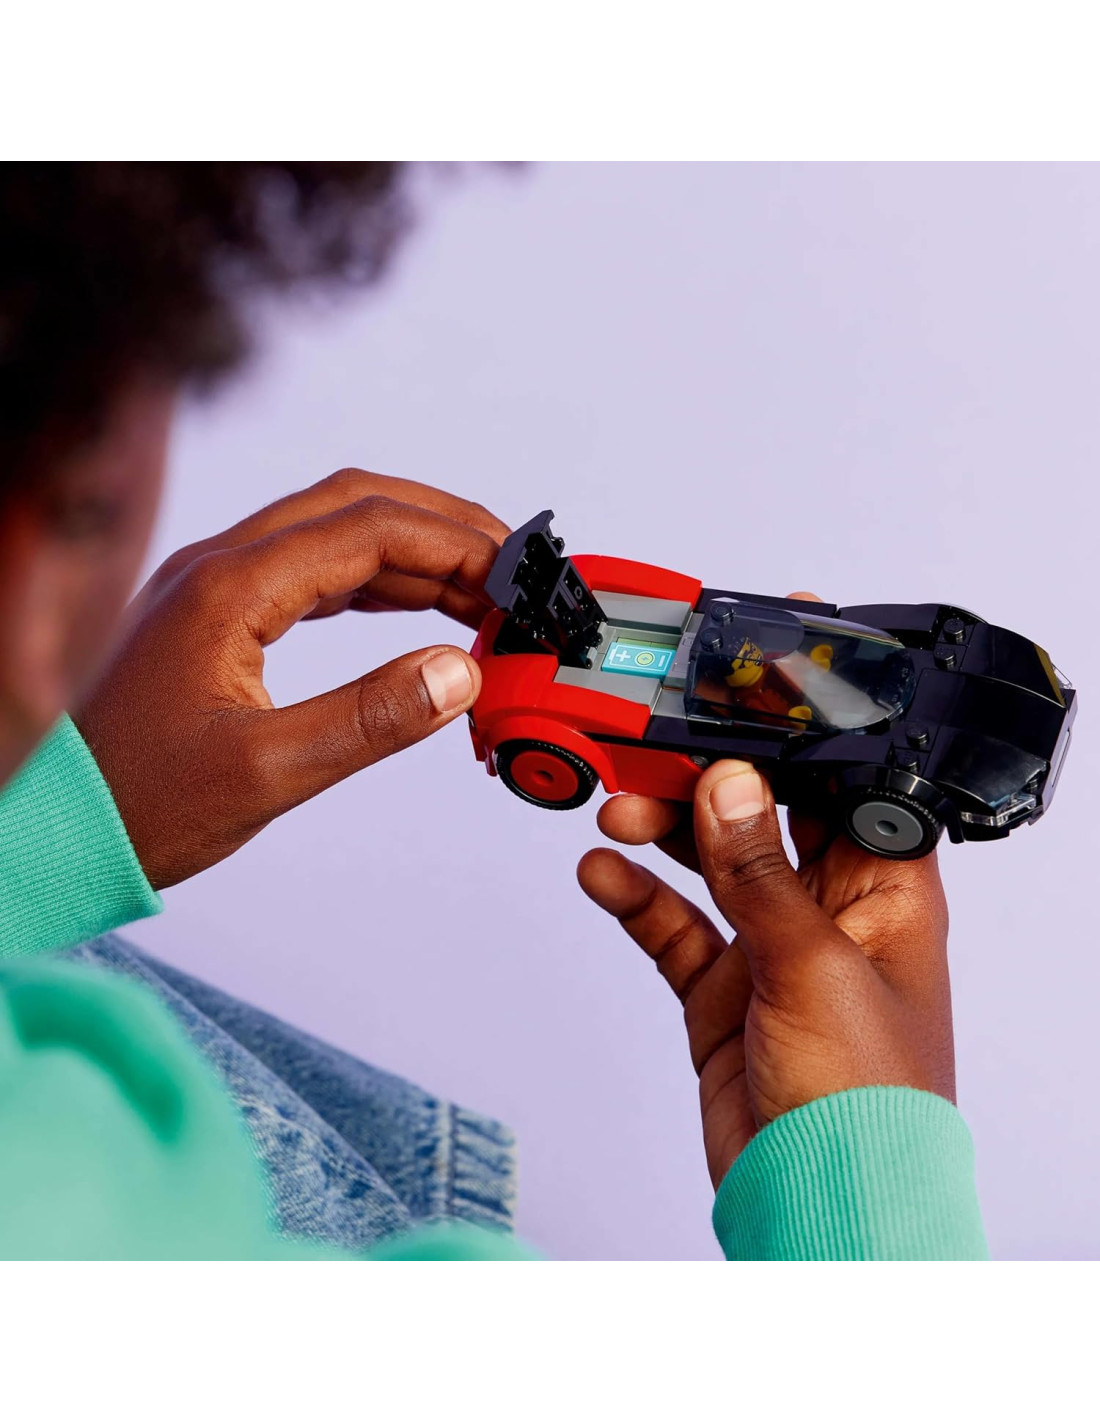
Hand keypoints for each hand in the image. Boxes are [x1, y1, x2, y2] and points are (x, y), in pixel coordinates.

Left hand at [75, 469, 509, 888]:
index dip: (454, 545)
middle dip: (442, 527)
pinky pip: (308, 571)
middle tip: (513, 568)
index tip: (517, 578)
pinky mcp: (215, 616)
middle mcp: (218, 567)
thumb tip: (462, 671)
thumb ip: (370, 718)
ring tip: (479, 592)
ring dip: (410, 551)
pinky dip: (372, 581)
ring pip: (331, 532)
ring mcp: (213, 587)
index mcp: (229, 589)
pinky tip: (412, 609)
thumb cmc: (142, 807)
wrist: (59, 831)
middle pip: (352, 505)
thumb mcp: (266, 773)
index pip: (367, 529)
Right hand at [577, 593, 953, 1189]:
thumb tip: (728, 780)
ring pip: (710, 861)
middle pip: (763, 813)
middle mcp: (829, 910)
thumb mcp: (812, 967)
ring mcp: (770, 948)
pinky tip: (601, 871)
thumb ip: (759, 871)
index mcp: (883, 891)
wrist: (819, 1208)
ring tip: (617, 803)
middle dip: (709, 773)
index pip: (843, 784)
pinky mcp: (721, 989)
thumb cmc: (865, 1105)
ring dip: (663, 826)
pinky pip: (671, 924)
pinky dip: (634, 895)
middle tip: (650, 739)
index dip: (800, 734)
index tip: (745, 683)